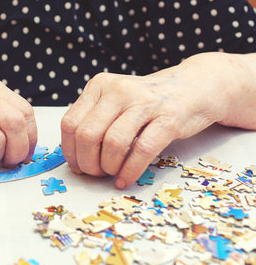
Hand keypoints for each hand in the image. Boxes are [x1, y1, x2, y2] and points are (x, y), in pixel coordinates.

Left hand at [60, 52, 241, 188]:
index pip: (70, 123)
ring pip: (113, 143)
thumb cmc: (147, 102)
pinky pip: (142, 150)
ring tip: (112, 174)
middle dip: (88, 163)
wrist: (193, 87)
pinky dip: (130, 171)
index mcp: (99, 85)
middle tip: (95, 173)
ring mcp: (145, 102)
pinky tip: (125, 179)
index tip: (77, 166)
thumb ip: (94, 120)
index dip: (70, 151)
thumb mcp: (115, 100)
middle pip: (87, 135)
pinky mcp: (169, 117)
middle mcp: (119, 90)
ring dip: (108, 167)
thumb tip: (75, 156)